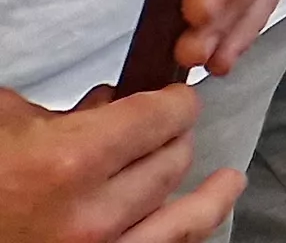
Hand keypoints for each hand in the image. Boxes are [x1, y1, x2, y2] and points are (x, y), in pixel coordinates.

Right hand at [0, 86, 241, 242]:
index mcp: (67, 162)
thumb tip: (111, 101)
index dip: (173, 99)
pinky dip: (198, 225)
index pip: (163, 116)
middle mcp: (92, 214)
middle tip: (160, 131)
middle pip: (172, 159)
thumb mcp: (3, 121)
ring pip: (183, 212)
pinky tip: (217, 202)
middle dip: (171, 137)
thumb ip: (62, 111)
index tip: (171, 95)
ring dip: (204, 187)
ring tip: (227, 177)